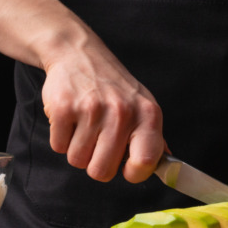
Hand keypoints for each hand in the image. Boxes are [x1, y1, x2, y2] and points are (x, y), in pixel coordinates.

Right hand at [41, 35, 165, 183]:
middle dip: (96, 163)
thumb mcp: (142, 106)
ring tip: (84, 126)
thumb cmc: (113, 87)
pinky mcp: (64, 107)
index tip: (126, 168)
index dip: (133, 173)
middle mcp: (122, 112)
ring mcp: (92, 109)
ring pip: (77, 160)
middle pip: (101, 171)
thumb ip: (153, 139)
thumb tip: (168, 168)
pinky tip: (71, 118)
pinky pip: (58, 147)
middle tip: (98, 143)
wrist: (78, 53)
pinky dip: (61, 138)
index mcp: (147, 115)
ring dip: (77, 149)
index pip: (145, 162)